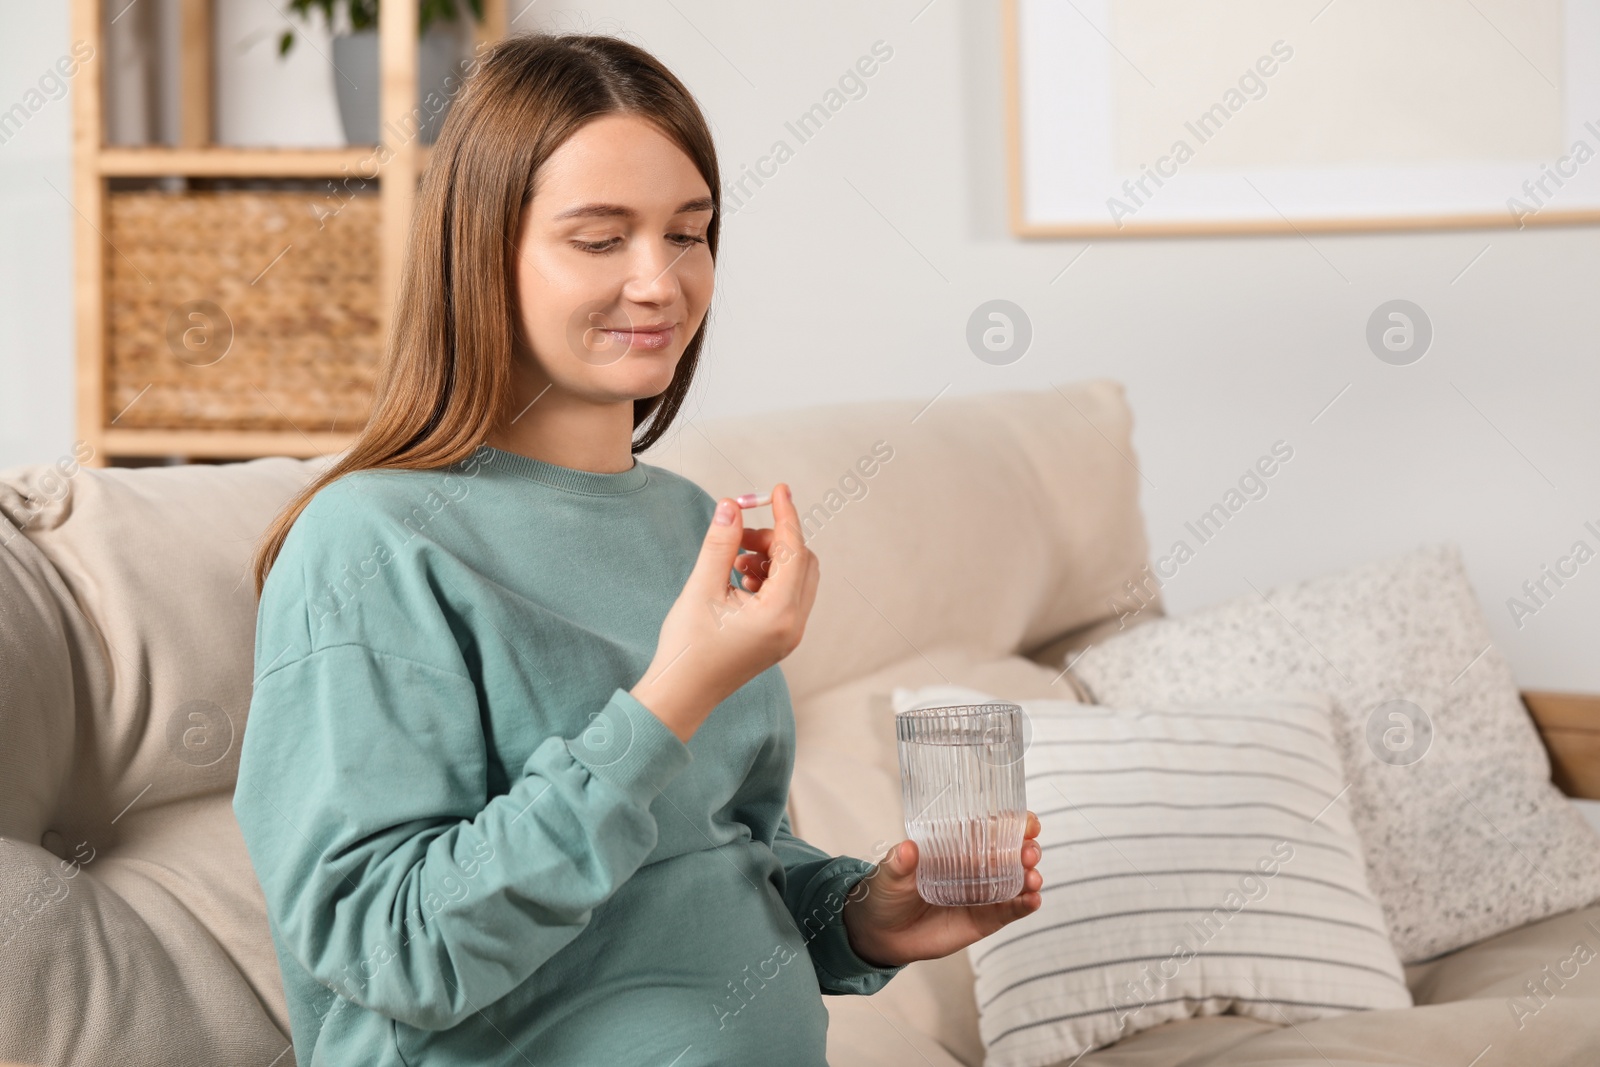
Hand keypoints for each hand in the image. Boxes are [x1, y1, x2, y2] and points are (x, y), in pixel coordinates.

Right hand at [631, 482, 818, 741]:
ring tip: (733, 563)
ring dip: (770, 559)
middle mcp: (793, 626)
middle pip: (803, 562)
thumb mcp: (701, 588)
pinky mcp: (779, 638)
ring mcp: (789, 635)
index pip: (795, 551)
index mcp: (780, 615)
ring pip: (796, 578)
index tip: (778, 490)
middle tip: (740, 538)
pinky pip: (787, 595)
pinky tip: (736, 580)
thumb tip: (731, 506)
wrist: (681, 694)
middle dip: (775, 541)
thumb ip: (720, 544)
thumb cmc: (688, 648)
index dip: (786, 516)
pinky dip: (768, 578)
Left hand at [841, 810, 1043, 967]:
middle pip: (1011, 853)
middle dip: (1026, 850)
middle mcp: (975, 867)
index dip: (1012, 824)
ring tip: (1032, 878)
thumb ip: (899, 863)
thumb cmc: (886, 893)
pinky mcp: (984, 920)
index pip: (990, 830)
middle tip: (1029, 853)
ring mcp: (983, 894)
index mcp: (956, 847)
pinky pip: (1009, 911)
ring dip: (1029, 877)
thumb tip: (907, 848)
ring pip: (1016, 881)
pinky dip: (1024, 904)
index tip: (1028, 822)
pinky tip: (1032, 900)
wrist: (881, 933)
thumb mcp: (889, 874)